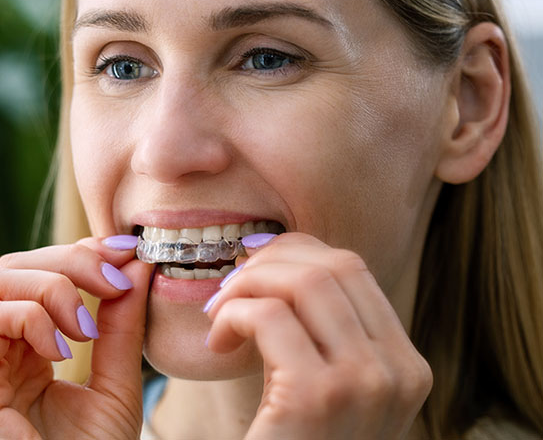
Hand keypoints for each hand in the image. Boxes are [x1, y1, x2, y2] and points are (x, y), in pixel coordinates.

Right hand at [0, 238, 152, 439]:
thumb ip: (123, 329)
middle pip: (18, 265)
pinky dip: (32, 316)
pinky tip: (61, 348)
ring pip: (2, 277)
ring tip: (86, 327)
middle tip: (115, 278)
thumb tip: (138, 268)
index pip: (45, 274)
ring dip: (55, 286)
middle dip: (73, 260)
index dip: (84, 252)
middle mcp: (0, 348)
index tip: (128, 251)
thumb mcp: (114, 387)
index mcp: (30, 349)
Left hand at [205, 233, 432, 439]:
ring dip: (248, 283)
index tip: (259, 267)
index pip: (353, 268)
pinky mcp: (317, 399)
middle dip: (272, 260)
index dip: (298, 253)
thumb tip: (280, 252)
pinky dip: (234, 314)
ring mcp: (365, 384)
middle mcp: (398, 372)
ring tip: (221, 313)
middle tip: (233, 286)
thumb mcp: (329, 380)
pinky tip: (218, 340)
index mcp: (404, 363)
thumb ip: (325, 324)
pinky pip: (270, 316)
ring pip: (305, 280)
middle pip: (333, 264)